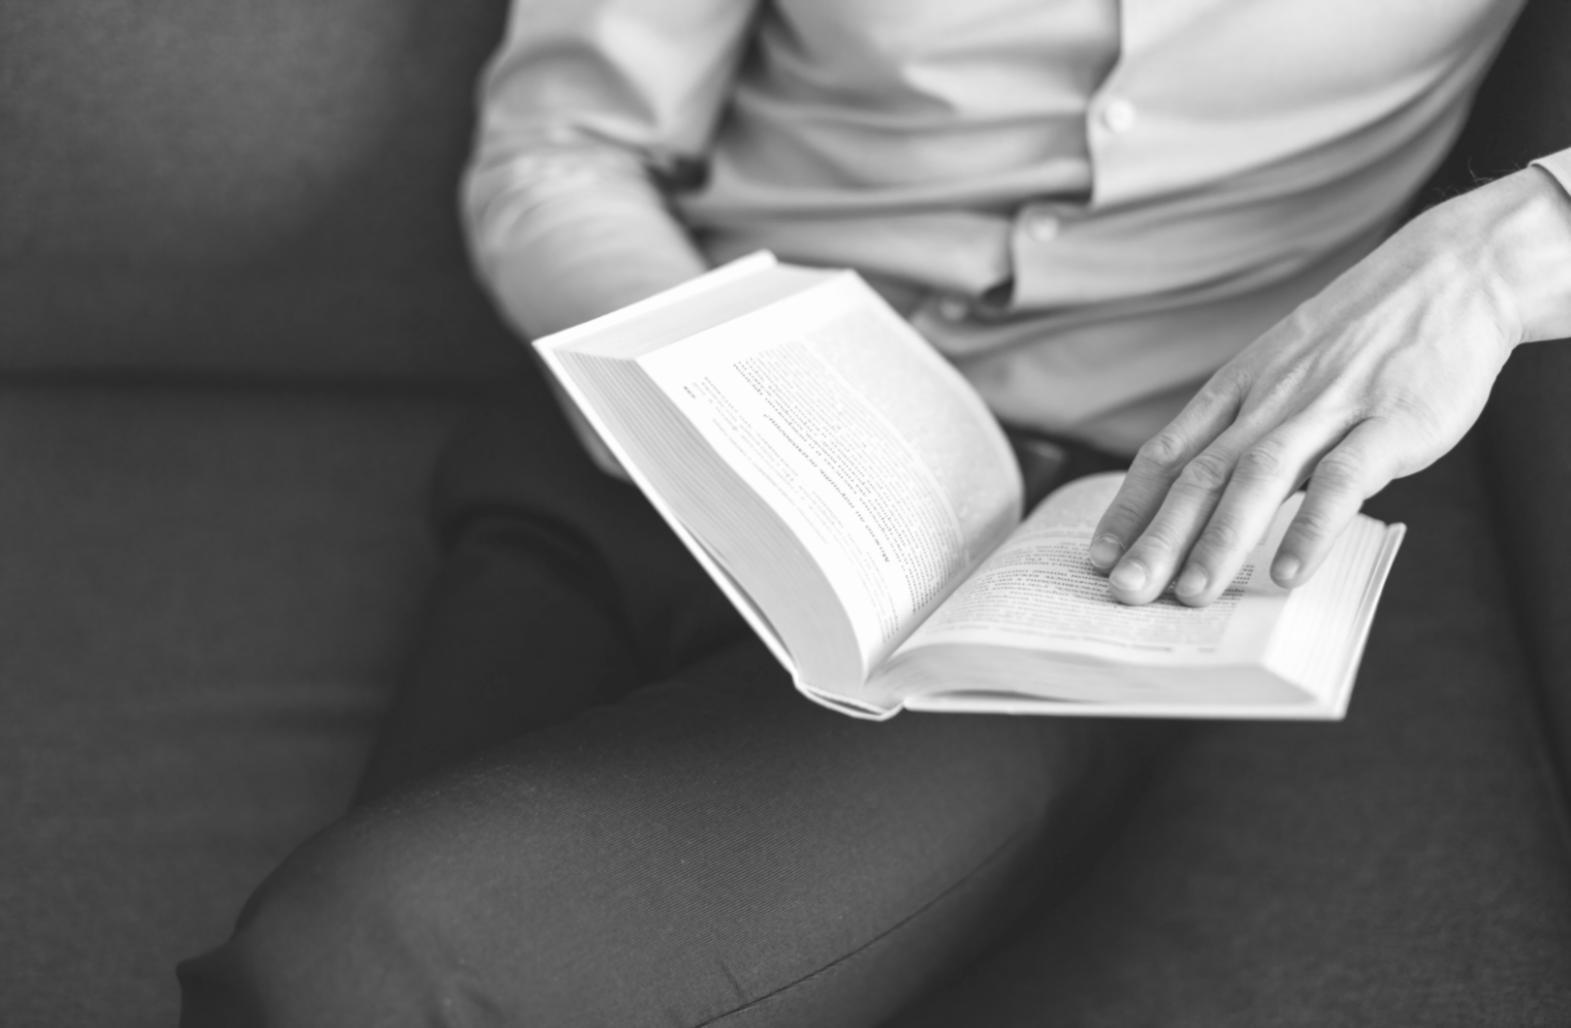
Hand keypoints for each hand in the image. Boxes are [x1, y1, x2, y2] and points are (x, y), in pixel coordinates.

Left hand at [1087, 168, 1570, 605]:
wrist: (1452, 275)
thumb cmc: (1360, 338)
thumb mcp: (1283, 369)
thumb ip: (1246, 429)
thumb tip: (1203, 500)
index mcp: (1239, 388)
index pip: (1167, 453)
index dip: (1129, 508)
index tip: (1098, 556)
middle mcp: (1271, 399)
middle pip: (1201, 474)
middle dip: (1158, 537)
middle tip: (1124, 591)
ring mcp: (1329, 408)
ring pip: (1260, 476)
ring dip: (1221, 538)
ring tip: (1192, 593)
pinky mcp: (1391, 421)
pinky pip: (1344, 478)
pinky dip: (1313, 525)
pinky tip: (1287, 570)